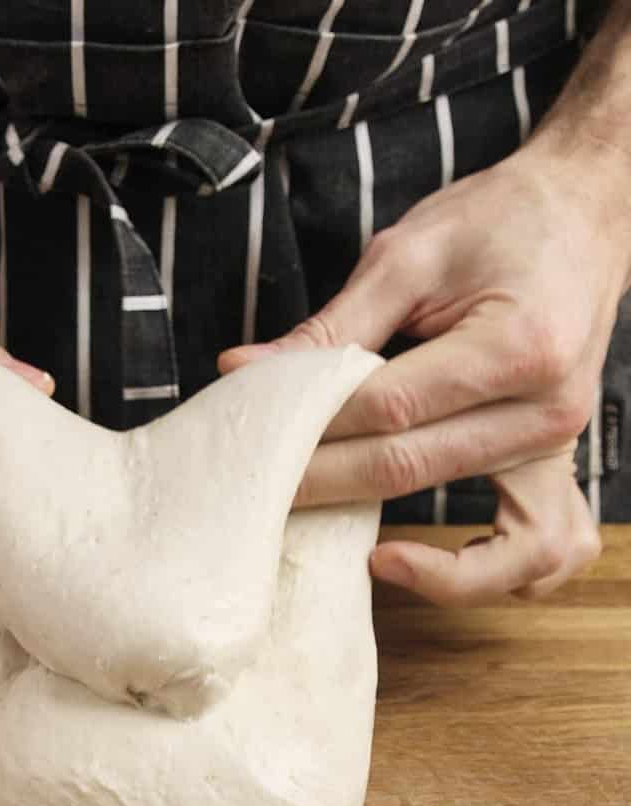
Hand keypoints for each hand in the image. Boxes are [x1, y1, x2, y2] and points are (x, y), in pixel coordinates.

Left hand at [218, 138, 629, 601]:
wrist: (586, 207)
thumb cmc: (501, 220)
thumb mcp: (408, 253)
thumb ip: (330, 325)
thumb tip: (243, 372)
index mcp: (517, 345)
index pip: (388, 410)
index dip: (309, 427)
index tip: (248, 433)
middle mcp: (549, 407)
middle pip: (411, 469)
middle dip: (323, 486)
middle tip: (257, 494)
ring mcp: (562, 444)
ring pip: (491, 540)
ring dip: (414, 560)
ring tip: (343, 546)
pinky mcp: (559, 461)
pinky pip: (545, 549)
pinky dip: (488, 574)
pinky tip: (419, 562)